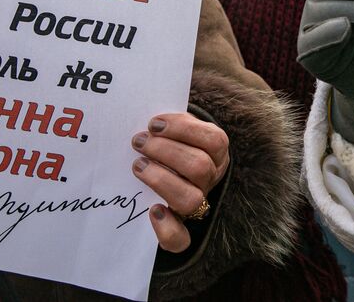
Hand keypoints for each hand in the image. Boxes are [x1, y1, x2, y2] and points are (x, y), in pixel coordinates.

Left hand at [130, 113, 228, 252]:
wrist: (167, 175)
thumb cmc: (168, 146)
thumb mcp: (177, 130)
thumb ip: (170, 122)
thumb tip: (145, 114)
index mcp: (216, 153)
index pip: (214, 140)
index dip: (184, 130)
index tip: (153, 123)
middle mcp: (210, 179)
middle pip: (200, 167)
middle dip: (165, 151)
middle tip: (138, 142)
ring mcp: (197, 205)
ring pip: (191, 198)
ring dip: (161, 179)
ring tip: (137, 165)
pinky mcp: (179, 230)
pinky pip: (180, 239)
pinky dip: (166, 226)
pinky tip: (151, 210)